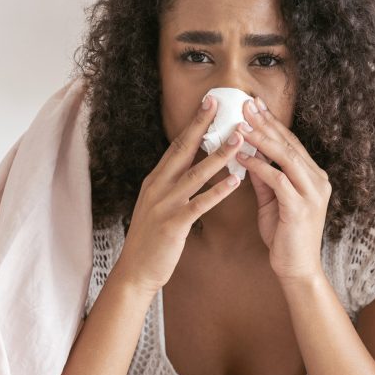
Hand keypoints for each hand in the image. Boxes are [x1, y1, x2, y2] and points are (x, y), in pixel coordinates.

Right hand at [113, 95, 244, 295]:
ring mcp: (165, 204)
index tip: (209, 103)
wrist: (135, 271)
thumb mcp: (156, 205)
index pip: (176, 145)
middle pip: (183, 150)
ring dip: (219, 154)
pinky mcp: (173, 224)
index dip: (193, 123)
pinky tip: (234, 180)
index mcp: (155, 180)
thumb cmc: (151, 240)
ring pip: (195, 174)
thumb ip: (171, 186)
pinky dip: (218, 191)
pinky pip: (200, 204)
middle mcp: (158, 187)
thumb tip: (189, 167)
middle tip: (222, 106)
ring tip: (239, 139)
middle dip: (203, 126)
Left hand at [235, 97, 331, 283]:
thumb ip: (264, 177)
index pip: (291, 143)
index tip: (254, 105)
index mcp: (314, 177)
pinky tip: (241, 157)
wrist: (297, 269)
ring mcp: (312, 193)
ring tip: (240, 124)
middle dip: (266, 122)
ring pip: (285, 157)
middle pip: (289, 144)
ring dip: (261, 139)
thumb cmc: (285, 236)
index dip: (272, 123)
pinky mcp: (301, 207)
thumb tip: (249, 153)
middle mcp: (318, 180)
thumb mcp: (272, 200)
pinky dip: (258, 166)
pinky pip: (277, 179)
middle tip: (245, 104)